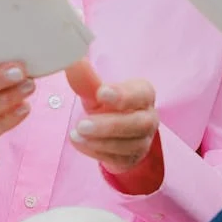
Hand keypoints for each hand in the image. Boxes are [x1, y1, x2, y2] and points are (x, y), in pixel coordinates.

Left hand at [65, 61, 162, 193]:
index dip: (122, 95)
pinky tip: (80, 143)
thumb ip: (87, 80)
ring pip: (129, 145)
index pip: (140, 94)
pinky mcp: (132, 158)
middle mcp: (149, 117)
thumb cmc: (108, 104)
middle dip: (109, 125)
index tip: (101, 92)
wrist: (115, 132)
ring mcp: (143, 141)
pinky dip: (96, 151)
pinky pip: (118, 158)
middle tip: (82, 124)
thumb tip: (73, 62)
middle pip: (138, 123)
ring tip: (76, 134)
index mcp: (143, 94)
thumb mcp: (97, 91)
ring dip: (99, 140)